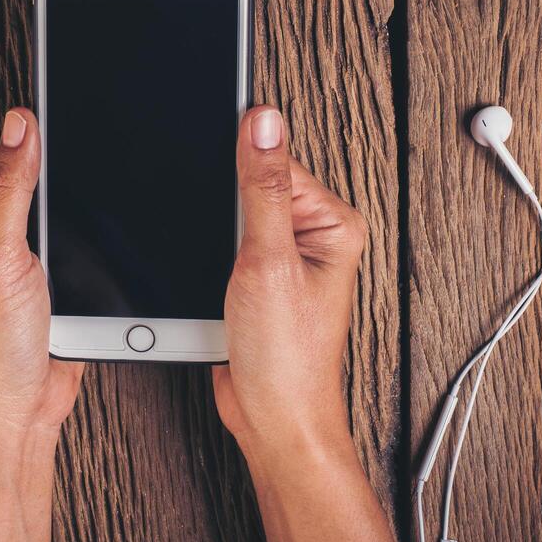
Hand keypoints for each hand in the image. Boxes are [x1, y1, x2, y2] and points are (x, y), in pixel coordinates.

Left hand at [0, 108, 82, 541]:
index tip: (75, 100)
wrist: (18, 406)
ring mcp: (27, 253)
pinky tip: (113, 242)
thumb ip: (12, 186)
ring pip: (69, 209)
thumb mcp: (0, 252)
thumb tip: (20, 123)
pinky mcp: (56, 277)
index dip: (42, 130)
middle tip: (104, 145)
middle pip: (43, 176)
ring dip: (88, 210)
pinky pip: (85, 242)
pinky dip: (100, 240)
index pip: (10, 152)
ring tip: (112, 193)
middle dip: (71, 169)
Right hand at [213, 106, 409, 541]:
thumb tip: (262, 121)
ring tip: (223, 271)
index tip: (211, 171)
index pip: (277, 161)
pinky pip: (225, 244)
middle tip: (226, 248)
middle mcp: (315, 236)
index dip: (238, 163)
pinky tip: (211, 277)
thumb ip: (262, 187)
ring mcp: (286, 258)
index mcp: (333, 222)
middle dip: (224, 206)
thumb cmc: (288, 357)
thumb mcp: (268, 260)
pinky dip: (208, 254)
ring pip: (233, 216)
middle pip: (252, 185)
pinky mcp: (260, 278)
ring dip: (214, 235)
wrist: (274, 419)